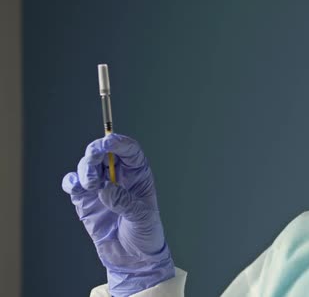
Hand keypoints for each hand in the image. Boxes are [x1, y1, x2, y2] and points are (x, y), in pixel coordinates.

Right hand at [62, 133, 174, 296]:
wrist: (133, 259)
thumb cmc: (145, 234)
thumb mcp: (142, 218)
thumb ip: (125, 202)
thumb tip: (105, 189)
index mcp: (138, 175)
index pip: (129, 150)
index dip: (118, 142)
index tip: (108, 141)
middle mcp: (118, 177)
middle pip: (104, 153)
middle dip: (95, 152)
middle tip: (92, 159)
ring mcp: (100, 188)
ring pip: (87, 166)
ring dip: (85, 170)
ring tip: (91, 184)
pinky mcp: (85, 201)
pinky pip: (74, 185)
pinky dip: (71, 182)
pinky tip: (76, 187)